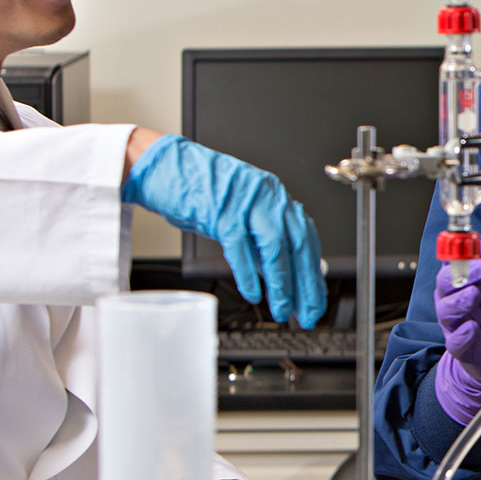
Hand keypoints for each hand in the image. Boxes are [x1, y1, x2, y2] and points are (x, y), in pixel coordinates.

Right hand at [121, 135, 326, 326]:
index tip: (315, 299)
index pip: (306, 239)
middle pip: (298, 245)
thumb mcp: (241, 213)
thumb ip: (264, 239)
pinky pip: (241, 248)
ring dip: (282, 285)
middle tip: (308, 313)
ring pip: (275, 248)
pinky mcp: (222, 211)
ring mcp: (246, 202)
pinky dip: (249, 274)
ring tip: (282, 309)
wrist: (165, 167)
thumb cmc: (201, 191)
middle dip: (306, 285)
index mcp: (275, 196)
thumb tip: (286, 273)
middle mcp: (267, 196)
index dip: (313, 273)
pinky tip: (253, 293)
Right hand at [433, 216, 480, 425]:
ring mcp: (456, 320)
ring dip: (460, 301)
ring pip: (447, 308)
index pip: (454, 255)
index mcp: (467, 273)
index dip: (461, 248)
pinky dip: (463, 334)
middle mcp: (456, 294)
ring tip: (476, 296)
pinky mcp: (460, 344)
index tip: (479, 244)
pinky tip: (473, 328)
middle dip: (462, 273)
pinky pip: (456, 339)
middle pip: (445, 279)